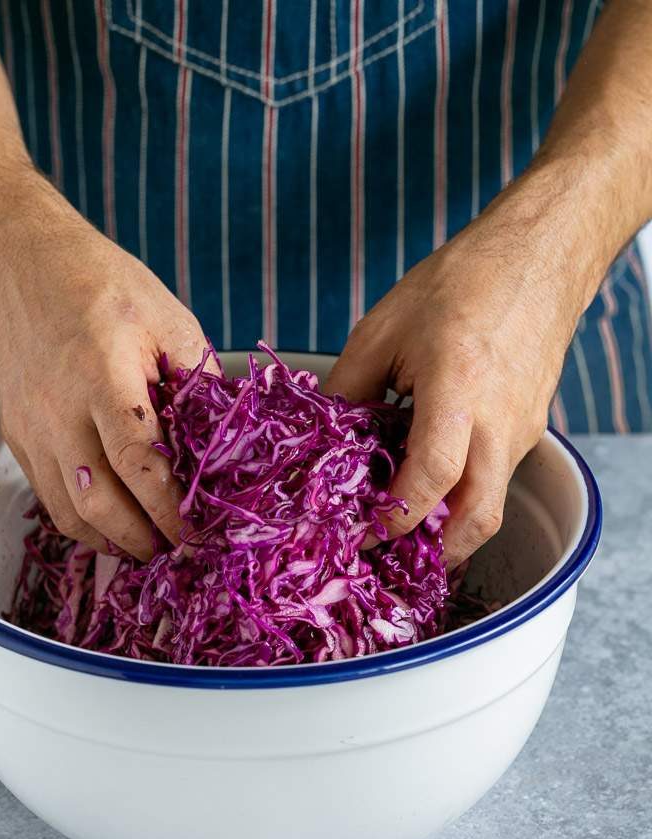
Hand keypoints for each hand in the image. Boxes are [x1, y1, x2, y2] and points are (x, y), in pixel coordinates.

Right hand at [0, 185, 213, 559]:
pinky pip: (48, 497)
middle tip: (180, 553)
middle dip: (143, 539)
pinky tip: (113, 527)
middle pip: (99, 500)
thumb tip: (227, 435)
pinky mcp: (17, 436)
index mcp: (102, 376)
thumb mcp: (168, 318)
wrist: (24, 267)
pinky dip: (82, 523)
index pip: (137, 462)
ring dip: (111, 541)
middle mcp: (59, 411)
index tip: (199, 534)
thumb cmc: (102, 287)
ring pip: (68, 511)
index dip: (170, 508)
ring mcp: (32, 428)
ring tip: (150, 549)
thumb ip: (199, 379)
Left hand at [325, 173, 591, 566]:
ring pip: (490, 503)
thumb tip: (325, 440)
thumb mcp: (383, 330)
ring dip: (450, 528)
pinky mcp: (531, 428)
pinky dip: (464, 495)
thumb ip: (350, 390)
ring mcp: (523, 430)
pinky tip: (431, 484)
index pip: (432, 480)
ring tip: (405, 528)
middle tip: (390, 556)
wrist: (538, 256)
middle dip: (434, 552)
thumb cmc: (461, 283)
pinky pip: (496, 477)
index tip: (360, 534)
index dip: (394, 518)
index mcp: (459, 391)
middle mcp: (500, 423)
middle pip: (477, 518)